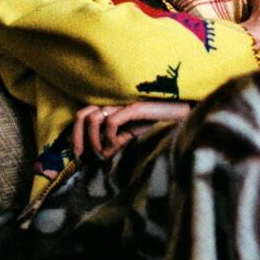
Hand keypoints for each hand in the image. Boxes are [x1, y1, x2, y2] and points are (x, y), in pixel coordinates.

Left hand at [71, 101, 191, 158]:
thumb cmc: (159, 123)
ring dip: (95, 141)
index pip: (83, 115)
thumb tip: (102, 154)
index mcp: (112, 108)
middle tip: (83, 156)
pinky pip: (112, 122)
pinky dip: (110, 138)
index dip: (75, 135)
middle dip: (77, 138)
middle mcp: (114, 103)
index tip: (78, 154)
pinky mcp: (135, 107)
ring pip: (94, 119)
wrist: (183, 115)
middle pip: (83, 115)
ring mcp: (124, 104)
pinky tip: (119, 145)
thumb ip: (117, 140)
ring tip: (104, 153)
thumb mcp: (133, 134)